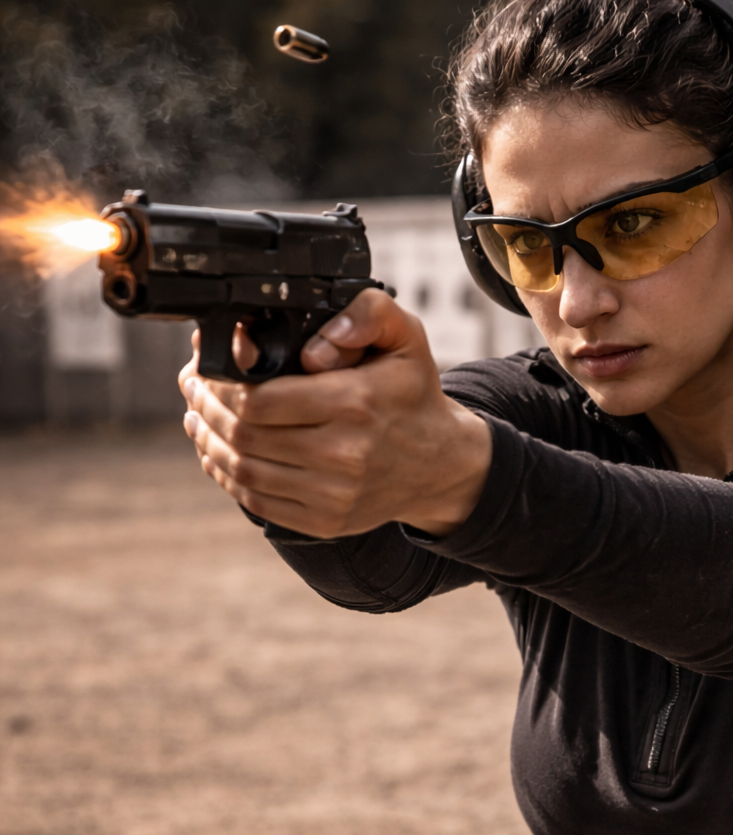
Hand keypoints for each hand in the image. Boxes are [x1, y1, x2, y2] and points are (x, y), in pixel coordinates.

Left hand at [177, 293, 492, 537]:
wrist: (439, 465)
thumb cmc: (411, 394)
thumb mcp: (405, 337)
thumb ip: (367, 313)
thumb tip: (314, 343)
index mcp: (355, 404)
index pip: (260, 399)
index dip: (220, 383)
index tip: (206, 366)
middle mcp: (344, 455)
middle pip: (244, 433)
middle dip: (205, 407)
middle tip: (192, 386)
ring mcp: (333, 495)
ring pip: (243, 469)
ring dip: (207, 441)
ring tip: (196, 416)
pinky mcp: (324, 521)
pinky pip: (257, 501)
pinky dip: (226, 476)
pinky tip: (216, 452)